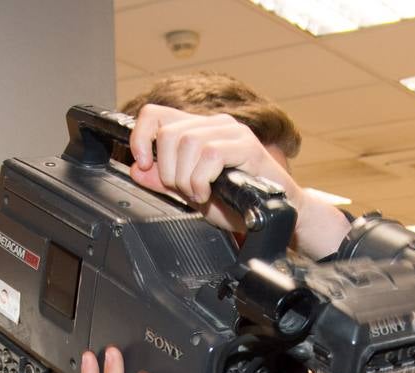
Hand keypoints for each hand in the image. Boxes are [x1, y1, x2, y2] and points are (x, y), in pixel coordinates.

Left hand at [127, 104, 348, 258]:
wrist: (276, 217)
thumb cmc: (240, 205)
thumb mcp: (192, 194)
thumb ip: (165, 181)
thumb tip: (138, 169)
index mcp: (200, 130)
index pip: (157, 115)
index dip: (141, 136)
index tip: (143, 163)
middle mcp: (216, 125)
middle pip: (169, 132)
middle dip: (167, 170)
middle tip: (183, 191)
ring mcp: (233, 133)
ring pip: (188, 142)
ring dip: (186, 177)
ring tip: (199, 195)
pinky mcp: (248, 147)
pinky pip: (211, 154)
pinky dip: (201, 179)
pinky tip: (208, 193)